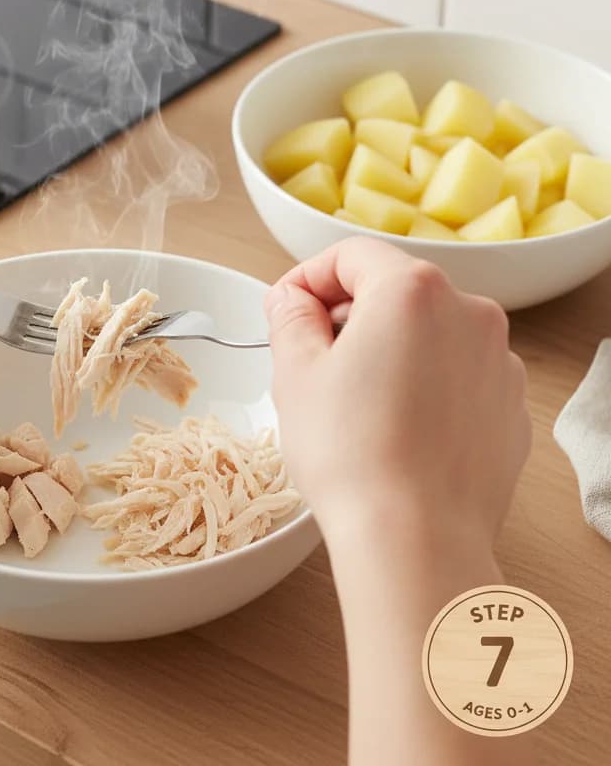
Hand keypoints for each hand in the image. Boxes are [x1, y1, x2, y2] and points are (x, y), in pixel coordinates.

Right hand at [266, 238, 534, 765]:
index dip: (307, 277)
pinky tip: (395, 428)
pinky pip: (457, 374)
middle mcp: (469, 312)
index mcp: (412, 290)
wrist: (415, 542)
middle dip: (347, 315)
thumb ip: (289, 314)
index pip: (350, 254)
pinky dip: (425, 384)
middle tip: (309, 360)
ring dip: (388, 349)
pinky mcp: (511, 407)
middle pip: (393, 289)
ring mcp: (499, 361)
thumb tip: (292, 299)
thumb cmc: (351, 454)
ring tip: (353, 403)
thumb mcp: (294, 371)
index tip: (285, 310)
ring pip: (428, 332)